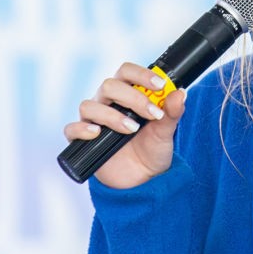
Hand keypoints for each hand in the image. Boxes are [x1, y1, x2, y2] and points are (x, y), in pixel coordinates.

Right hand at [61, 64, 186, 189]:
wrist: (143, 180)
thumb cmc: (152, 150)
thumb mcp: (166, 132)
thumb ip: (172, 113)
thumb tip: (180, 93)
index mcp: (127, 94)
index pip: (127, 72)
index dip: (141, 74)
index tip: (160, 85)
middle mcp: (107, 103)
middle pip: (109, 85)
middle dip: (132, 97)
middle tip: (152, 113)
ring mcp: (94, 121)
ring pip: (89, 105)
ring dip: (112, 116)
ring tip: (132, 129)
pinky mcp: (83, 140)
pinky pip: (72, 129)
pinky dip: (82, 129)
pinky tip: (97, 133)